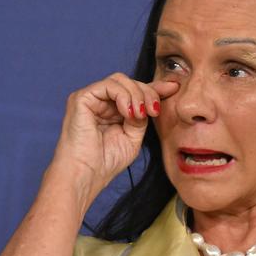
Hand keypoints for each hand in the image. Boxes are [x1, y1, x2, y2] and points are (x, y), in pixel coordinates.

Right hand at [50, 73, 178, 205]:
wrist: (87, 175)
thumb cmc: (106, 162)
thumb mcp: (133, 137)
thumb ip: (142, 117)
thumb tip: (153, 100)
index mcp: (114, 110)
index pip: (136, 91)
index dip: (155, 87)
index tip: (174, 88)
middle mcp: (101, 101)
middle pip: (130, 82)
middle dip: (148, 93)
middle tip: (154, 111)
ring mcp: (90, 98)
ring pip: (120, 80)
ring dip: (137, 95)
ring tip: (140, 115)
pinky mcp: (81, 98)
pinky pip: (108, 85)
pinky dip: (123, 96)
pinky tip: (128, 112)